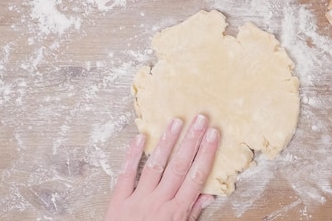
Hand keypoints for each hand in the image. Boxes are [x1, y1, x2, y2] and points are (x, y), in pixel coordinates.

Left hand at [105, 115, 219, 220]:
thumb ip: (192, 212)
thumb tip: (208, 193)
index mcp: (176, 212)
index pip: (196, 177)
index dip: (206, 153)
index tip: (213, 135)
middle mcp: (159, 203)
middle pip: (179, 166)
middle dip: (191, 141)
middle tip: (200, 119)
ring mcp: (138, 200)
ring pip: (155, 166)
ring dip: (167, 142)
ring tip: (176, 121)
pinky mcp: (118, 201)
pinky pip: (126, 175)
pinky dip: (132, 155)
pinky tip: (140, 138)